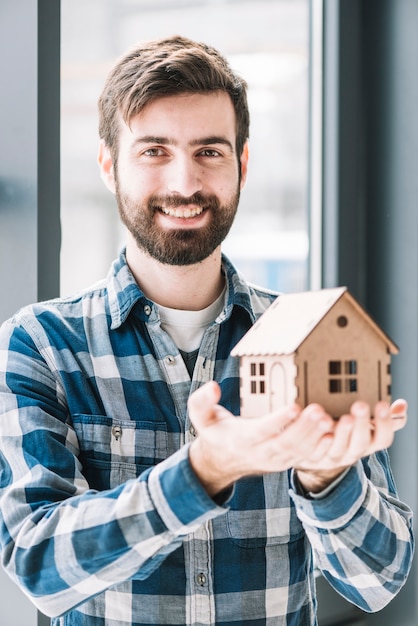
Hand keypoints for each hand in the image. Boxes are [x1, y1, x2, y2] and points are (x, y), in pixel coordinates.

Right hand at [187, 381, 406, 496]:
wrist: (224, 462)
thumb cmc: (217, 433)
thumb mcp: (202, 418)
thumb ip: (202, 402)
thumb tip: (212, 387)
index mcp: (244, 440)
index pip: (263, 430)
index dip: (279, 420)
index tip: (293, 405)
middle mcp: (264, 452)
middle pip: (288, 443)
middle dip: (306, 428)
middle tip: (321, 411)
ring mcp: (280, 459)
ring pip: (302, 451)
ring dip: (319, 437)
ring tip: (334, 419)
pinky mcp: (291, 459)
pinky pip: (310, 455)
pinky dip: (324, 446)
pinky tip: (338, 432)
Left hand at [295, 397, 406, 492]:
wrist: (313, 456)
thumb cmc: (344, 435)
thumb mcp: (366, 427)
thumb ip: (384, 418)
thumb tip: (401, 405)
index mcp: (368, 444)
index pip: (383, 438)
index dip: (385, 423)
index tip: (382, 404)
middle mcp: (352, 453)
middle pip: (360, 443)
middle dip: (362, 425)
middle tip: (360, 405)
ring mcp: (332, 457)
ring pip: (337, 449)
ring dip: (340, 433)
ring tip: (339, 416)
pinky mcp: (311, 456)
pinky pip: (314, 450)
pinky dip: (315, 438)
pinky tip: (318, 425)